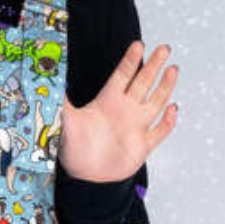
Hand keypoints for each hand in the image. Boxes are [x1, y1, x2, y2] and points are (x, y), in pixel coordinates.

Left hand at [57, 42, 178, 183]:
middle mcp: (124, 110)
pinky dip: (168, 121)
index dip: (130, 60)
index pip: (122, 75)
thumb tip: (51, 82)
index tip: (138, 45)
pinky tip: (173, 108)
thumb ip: (61, 103)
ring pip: (155, 102)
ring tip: (173, 69)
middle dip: (154, 65)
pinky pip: (159, 131)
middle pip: (143, 82)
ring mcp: (135, 127)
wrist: (84, 179)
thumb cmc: (73, 150)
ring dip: (165, 86)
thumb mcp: (65, 123)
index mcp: (107, 102)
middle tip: (164, 48)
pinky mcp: (142, 145)